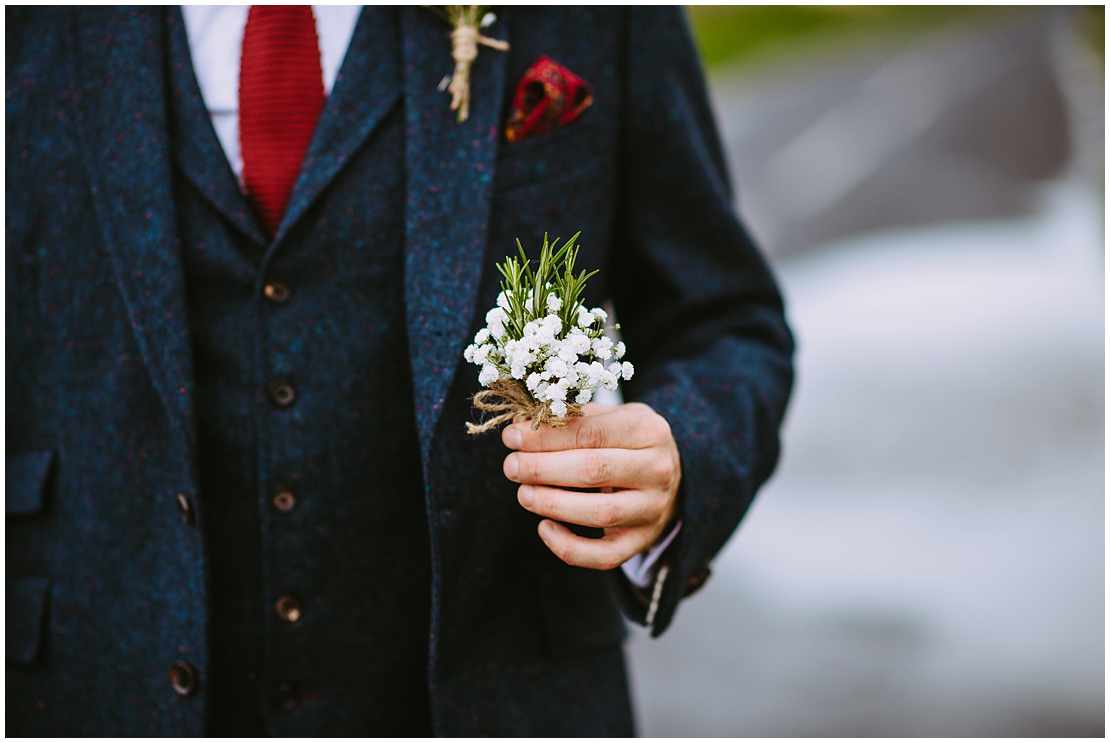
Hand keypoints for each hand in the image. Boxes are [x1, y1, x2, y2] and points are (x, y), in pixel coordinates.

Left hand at [502, 402, 680, 570]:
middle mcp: (657, 470)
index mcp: (648, 430)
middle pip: (593, 470)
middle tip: (512, 466)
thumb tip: (521, 430)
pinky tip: (544, 528)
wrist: (673, 475)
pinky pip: (605, 556)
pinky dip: (569, 547)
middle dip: (542, 469)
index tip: (512, 437)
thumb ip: (572, 420)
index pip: (590, 432)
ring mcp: (652, 509)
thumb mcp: (612, 417)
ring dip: (553, 504)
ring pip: (599, 513)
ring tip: (523, 493)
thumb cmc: (630, 441)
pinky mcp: (643, 540)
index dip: (546, 436)